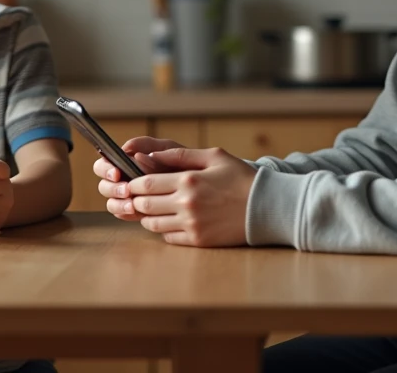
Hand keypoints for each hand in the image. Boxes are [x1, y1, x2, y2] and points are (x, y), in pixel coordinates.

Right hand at [93, 137, 185, 219]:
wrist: (202, 184)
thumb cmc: (184, 162)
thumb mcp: (169, 149)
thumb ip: (149, 145)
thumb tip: (127, 149)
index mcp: (126, 161)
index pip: (104, 164)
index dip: (106, 169)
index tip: (117, 173)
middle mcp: (124, 179)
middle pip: (104, 185)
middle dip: (112, 188)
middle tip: (126, 190)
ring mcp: (129, 197)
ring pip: (111, 202)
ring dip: (118, 203)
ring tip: (132, 205)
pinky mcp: (136, 211)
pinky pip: (123, 215)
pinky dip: (126, 214)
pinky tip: (136, 213)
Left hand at [106, 147, 256, 246]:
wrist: (267, 207)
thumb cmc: (240, 178)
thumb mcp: (213, 156)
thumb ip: (180, 155)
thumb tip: (150, 155)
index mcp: (188, 180)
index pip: (146, 183)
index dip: (133, 183)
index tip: (130, 181)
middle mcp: (187, 204)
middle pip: (144, 205)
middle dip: (135, 200)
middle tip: (135, 196)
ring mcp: (192, 225)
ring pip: (153, 224)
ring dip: (147, 216)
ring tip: (152, 207)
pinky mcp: (198, 241)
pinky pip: (168, 238)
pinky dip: (164, 230)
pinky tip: (170, 220)